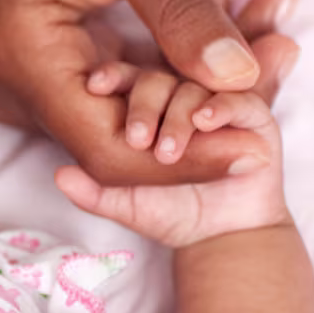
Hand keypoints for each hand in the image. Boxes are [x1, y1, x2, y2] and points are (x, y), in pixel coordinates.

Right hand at [0, 0, 296, 184]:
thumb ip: (183, 13)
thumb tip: (244, 78)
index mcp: (20, 62)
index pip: (111, 153)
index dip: (188, 160)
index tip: (260, 146)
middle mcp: (6, 89)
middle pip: (116, 140)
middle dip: (202, 115)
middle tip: (283, 64)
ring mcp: (13, 80)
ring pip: (114, 114)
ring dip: (188, 88)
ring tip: (267, 35)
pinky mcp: (30, 64)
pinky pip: (102, 86)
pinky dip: (161, 66)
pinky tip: (216, 29)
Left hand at [53, 75, 289, 247]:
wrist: (220, 235)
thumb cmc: (169, 211)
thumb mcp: (125, 204)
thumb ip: (93, 192)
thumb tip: (61, 176)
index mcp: (149, 107)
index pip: (128, 80)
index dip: (112, 78)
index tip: (94, 86)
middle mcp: (181, 98)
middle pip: (158, 80)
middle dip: (144, 106)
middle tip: (137, 139)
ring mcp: (216, 103)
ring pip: (193, 88)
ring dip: (178, 116)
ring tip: (167, 150)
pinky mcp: (252, 117)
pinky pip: (236, 99)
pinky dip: (219, 107)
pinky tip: (204, 121)